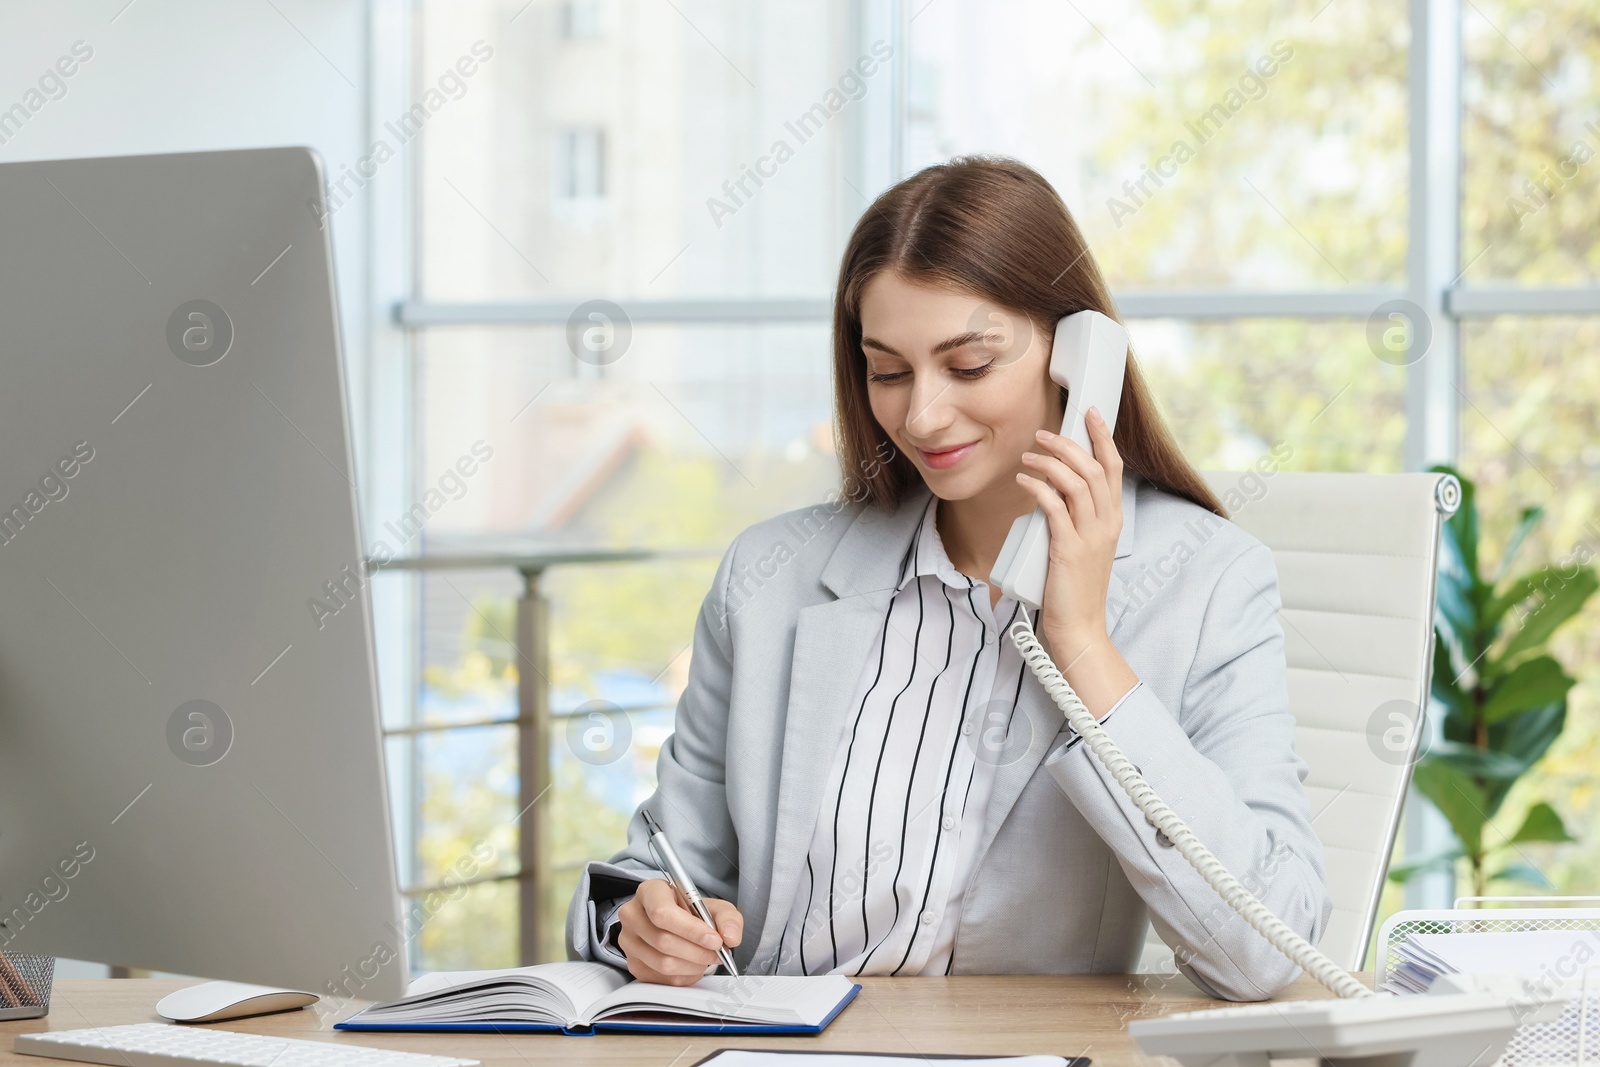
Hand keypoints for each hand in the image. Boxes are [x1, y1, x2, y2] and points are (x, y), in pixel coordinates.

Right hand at [616, 878, 743, 985]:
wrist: (678, 925)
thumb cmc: (693, 913)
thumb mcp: (715, 907)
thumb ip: (728, 918)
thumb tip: (730, 937)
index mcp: (649, 892)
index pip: (662, 913)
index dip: (691, 930)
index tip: (714, 939)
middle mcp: (633, 915)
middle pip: (663, 940)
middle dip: (698, 951)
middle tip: (717, 952)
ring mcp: (629, 942)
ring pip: (663, 963)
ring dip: (693, 965)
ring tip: (706, 958)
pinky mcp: (634, 965)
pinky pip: (661, 978)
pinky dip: (684, 976)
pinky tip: (692, 965)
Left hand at [1015, 407, 1136, 714]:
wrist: (1078, 629)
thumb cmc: (1073, 591)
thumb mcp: (1081, 548)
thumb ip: (1071, 521)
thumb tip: (1047, 497)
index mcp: (1112, 521)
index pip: (1113, 468)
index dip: (1102, 438)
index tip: (1089, 414)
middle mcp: (1106, 524)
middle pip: (1095, 468)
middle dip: (1069, 443)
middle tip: (1043, 433)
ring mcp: (1090, 536)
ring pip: (1077, 482)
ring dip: (1050, 462)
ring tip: (1029, 455)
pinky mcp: (1069, 549)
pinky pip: (1055, 507)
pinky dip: (1038, 488)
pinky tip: (1024, 479)